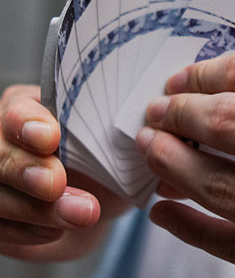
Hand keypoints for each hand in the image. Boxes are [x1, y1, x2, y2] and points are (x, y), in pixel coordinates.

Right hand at [0, 85, 100, 260]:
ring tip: (81, 214)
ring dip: (36, 209)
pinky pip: (0, 229)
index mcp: (34, 111)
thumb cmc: (107, 159)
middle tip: (55, 184)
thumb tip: (119, 132)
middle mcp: (8, 140)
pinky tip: (58, 228)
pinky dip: (30, 230)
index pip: (17, 108)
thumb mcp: (112, 141)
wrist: (100, 199)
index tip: (50, 138)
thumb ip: (104, 130)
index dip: (27, 122)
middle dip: (26, 169)